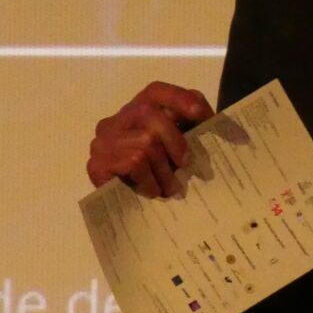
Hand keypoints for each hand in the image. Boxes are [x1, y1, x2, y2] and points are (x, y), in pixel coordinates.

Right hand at [87, 81, 214, 196]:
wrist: (133, 220)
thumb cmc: (161, 176)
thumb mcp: (179, 148)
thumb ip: (192, 129)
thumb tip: (217, 124)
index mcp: (136, 111)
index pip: (155, 91)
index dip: (179, 98)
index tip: (202, 117)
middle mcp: (115, 121)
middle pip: (148, 114)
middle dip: (175, 140)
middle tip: (186, 164)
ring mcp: (102, 142)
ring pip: (144, 142)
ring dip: (164, 170)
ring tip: (170, 188)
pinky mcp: (96, 164)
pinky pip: (132, 162)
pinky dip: (149, 180)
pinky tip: (152, 192)